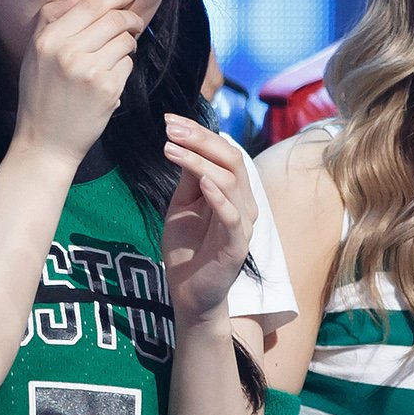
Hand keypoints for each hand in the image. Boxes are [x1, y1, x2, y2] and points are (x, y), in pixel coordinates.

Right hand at [13, 0, 145, 164]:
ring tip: (117, 54)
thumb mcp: (36, 53)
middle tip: (137, 21)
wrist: (45, 140)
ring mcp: (89, 70)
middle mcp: (66, 51)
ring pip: (124, 40)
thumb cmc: (42, 94)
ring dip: (128, 44)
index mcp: (47, 39)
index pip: (90, 5)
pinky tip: (110, 79)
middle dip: (131, 17)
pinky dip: (124, 67)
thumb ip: (55, 21)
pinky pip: (127, 64)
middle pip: (113, 19)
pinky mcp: (108, 88)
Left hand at [159, 114, 258, 325]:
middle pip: (232, 160)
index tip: (170, 120)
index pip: (224, 153)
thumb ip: (188, 180)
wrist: (188, 295)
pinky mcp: (236, 247)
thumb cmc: (187, 251)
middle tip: (170, 128)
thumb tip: (183, 143)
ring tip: (171, 149)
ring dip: (200, 162)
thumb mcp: (182, 206)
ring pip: (232, 182)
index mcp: (232, 193)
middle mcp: (243, 205)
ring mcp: (242, 226)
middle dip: (201, 139)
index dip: (200, 134)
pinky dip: (219, 197)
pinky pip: (232, 217)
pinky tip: (201, 181)